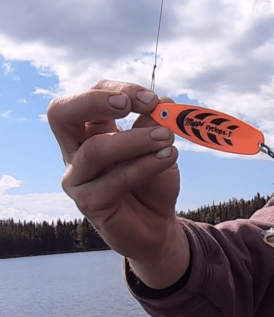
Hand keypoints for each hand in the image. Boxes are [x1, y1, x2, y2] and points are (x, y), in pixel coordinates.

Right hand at [48, 80, 188, 287]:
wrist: (157, 226)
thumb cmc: (153, 183)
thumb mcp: (159, 148)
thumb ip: (155, 126)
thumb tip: (161, 103)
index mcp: (90, 131)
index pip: (90, 97)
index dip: (118, 90)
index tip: (153, 99)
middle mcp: (76, 150)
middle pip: (61, 113)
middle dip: (94, 101)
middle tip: (129, 105)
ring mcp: (77, 178)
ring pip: (94, 149)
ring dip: (134, 139)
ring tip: (167, 138)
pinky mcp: (89, 202)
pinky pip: (114, 180)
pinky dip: (145, 165)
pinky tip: (168, 158)